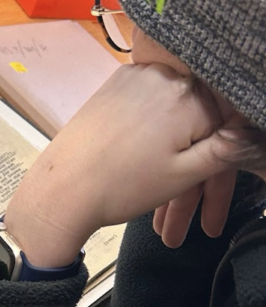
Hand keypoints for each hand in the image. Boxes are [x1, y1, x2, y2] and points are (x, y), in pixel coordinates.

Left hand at [4, 63, 245, 267]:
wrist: (59, 191)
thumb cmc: (118, 187)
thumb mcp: (183, 175)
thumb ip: (225, 150)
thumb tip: (254, 133)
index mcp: (190, 97)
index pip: (226, 128)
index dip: (219, 181)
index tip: (212, 216)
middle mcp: (167, 77)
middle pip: (197, 128)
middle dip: (193, 185)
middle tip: (187, 229)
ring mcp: (139, 78)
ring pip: (172, 125)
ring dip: (171, 172)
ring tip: (161, 222)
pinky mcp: (117, 86)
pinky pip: (149, 114)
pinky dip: (153, 144)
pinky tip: (145, 176)